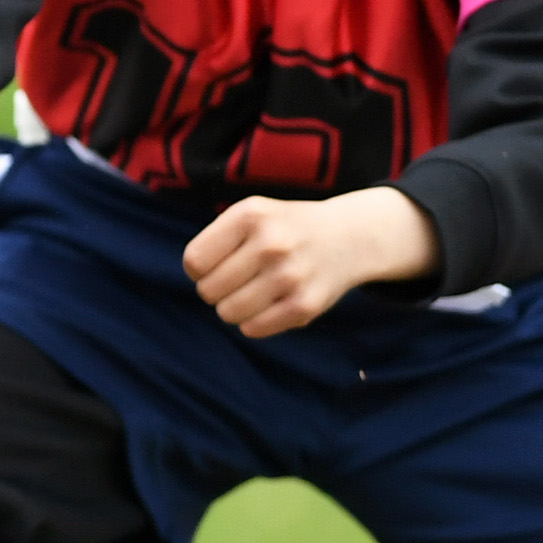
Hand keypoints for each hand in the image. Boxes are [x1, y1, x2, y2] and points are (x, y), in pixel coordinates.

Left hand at [182, 188, 434, 336]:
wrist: (348, 237)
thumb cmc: (284, 229)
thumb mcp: (251, 214)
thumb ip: (216, 241)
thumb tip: (196, 279)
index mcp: (250, 215)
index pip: (194, 261)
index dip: (198, 270)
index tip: (215, 265)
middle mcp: (270, 243)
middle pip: (208, 290)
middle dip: (216, 289)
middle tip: (238, 279)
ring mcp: (289, 275)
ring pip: (228, 313)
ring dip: (234, 308)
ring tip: (252, 292)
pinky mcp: (305, 305)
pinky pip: (253, 329)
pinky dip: (254, 322)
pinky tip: (269, 304)